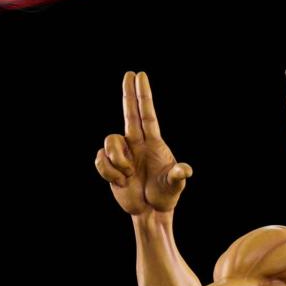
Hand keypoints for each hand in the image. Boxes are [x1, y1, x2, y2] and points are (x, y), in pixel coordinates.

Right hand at [95, 71, 192, 215]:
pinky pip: (101, 159)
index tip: (140, 76)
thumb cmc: (165, 196)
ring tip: (128, 176)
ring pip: (110, 141)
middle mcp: (136, 144)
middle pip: (129, 114)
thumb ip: (177, 177)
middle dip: (128, 93)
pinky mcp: (110, 166)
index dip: (143, 96)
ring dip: (117, 160)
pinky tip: (120, 182)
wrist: (150, 211)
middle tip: (128, 74)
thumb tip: (185, 170)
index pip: (146, 115)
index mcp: (153, 144)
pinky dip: (109, 172)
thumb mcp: (174, 187)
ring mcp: (122, 154)